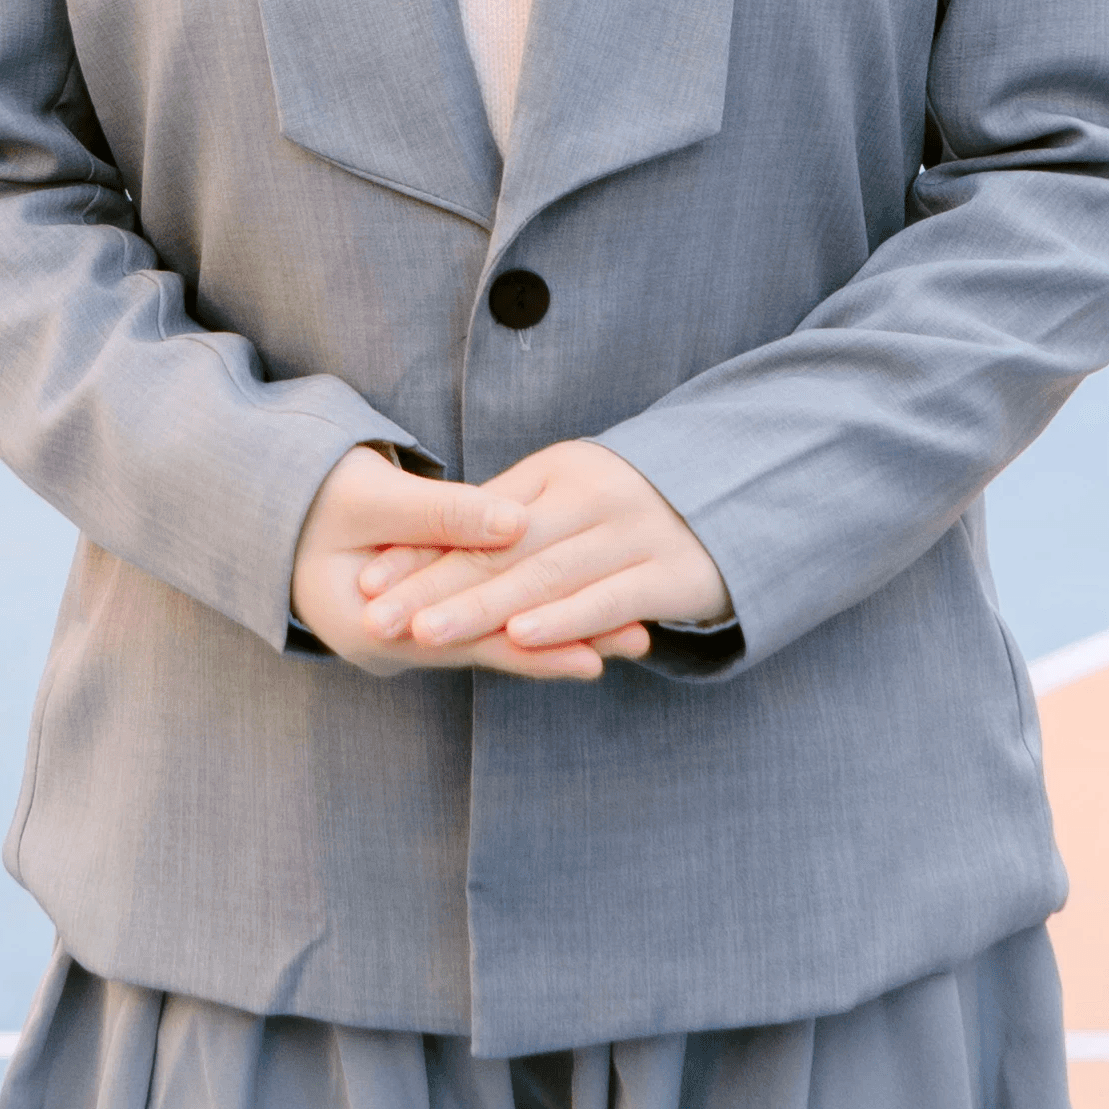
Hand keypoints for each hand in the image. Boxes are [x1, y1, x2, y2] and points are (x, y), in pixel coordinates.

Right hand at [290, 448, 617, 681]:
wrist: (259, 500)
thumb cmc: (308, 492)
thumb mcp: (370, 498)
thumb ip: (443, 515)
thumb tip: (518, 521)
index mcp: (369, 630)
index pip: (467, 640)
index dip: (536, 636)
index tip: (600, 636)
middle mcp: (391, 647)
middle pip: (490, 647)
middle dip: (565, 642)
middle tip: (639, 640)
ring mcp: (404, 634)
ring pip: (491, 635)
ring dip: (557, 632)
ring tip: (629, 636)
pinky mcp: (419, 612)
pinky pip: (480, 618)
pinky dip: (528, 615)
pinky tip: (578, 621)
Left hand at [357, 441, 729, 662]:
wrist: (741, 495)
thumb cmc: (631, 504)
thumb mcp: (569, 491)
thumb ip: (510, 517)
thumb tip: (431, 548)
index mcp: (559, 470)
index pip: (476, 516)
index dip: (421, 551)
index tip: (367, 580)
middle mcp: (593, 494)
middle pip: (502, 546)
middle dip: (435, 585)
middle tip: (377, 617)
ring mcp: (634, 531)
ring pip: (547, 574)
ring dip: (485, 608)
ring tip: (428, 631)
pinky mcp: (672, 573)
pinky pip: (608, 598)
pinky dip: (563, 620)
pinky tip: (521, 638)